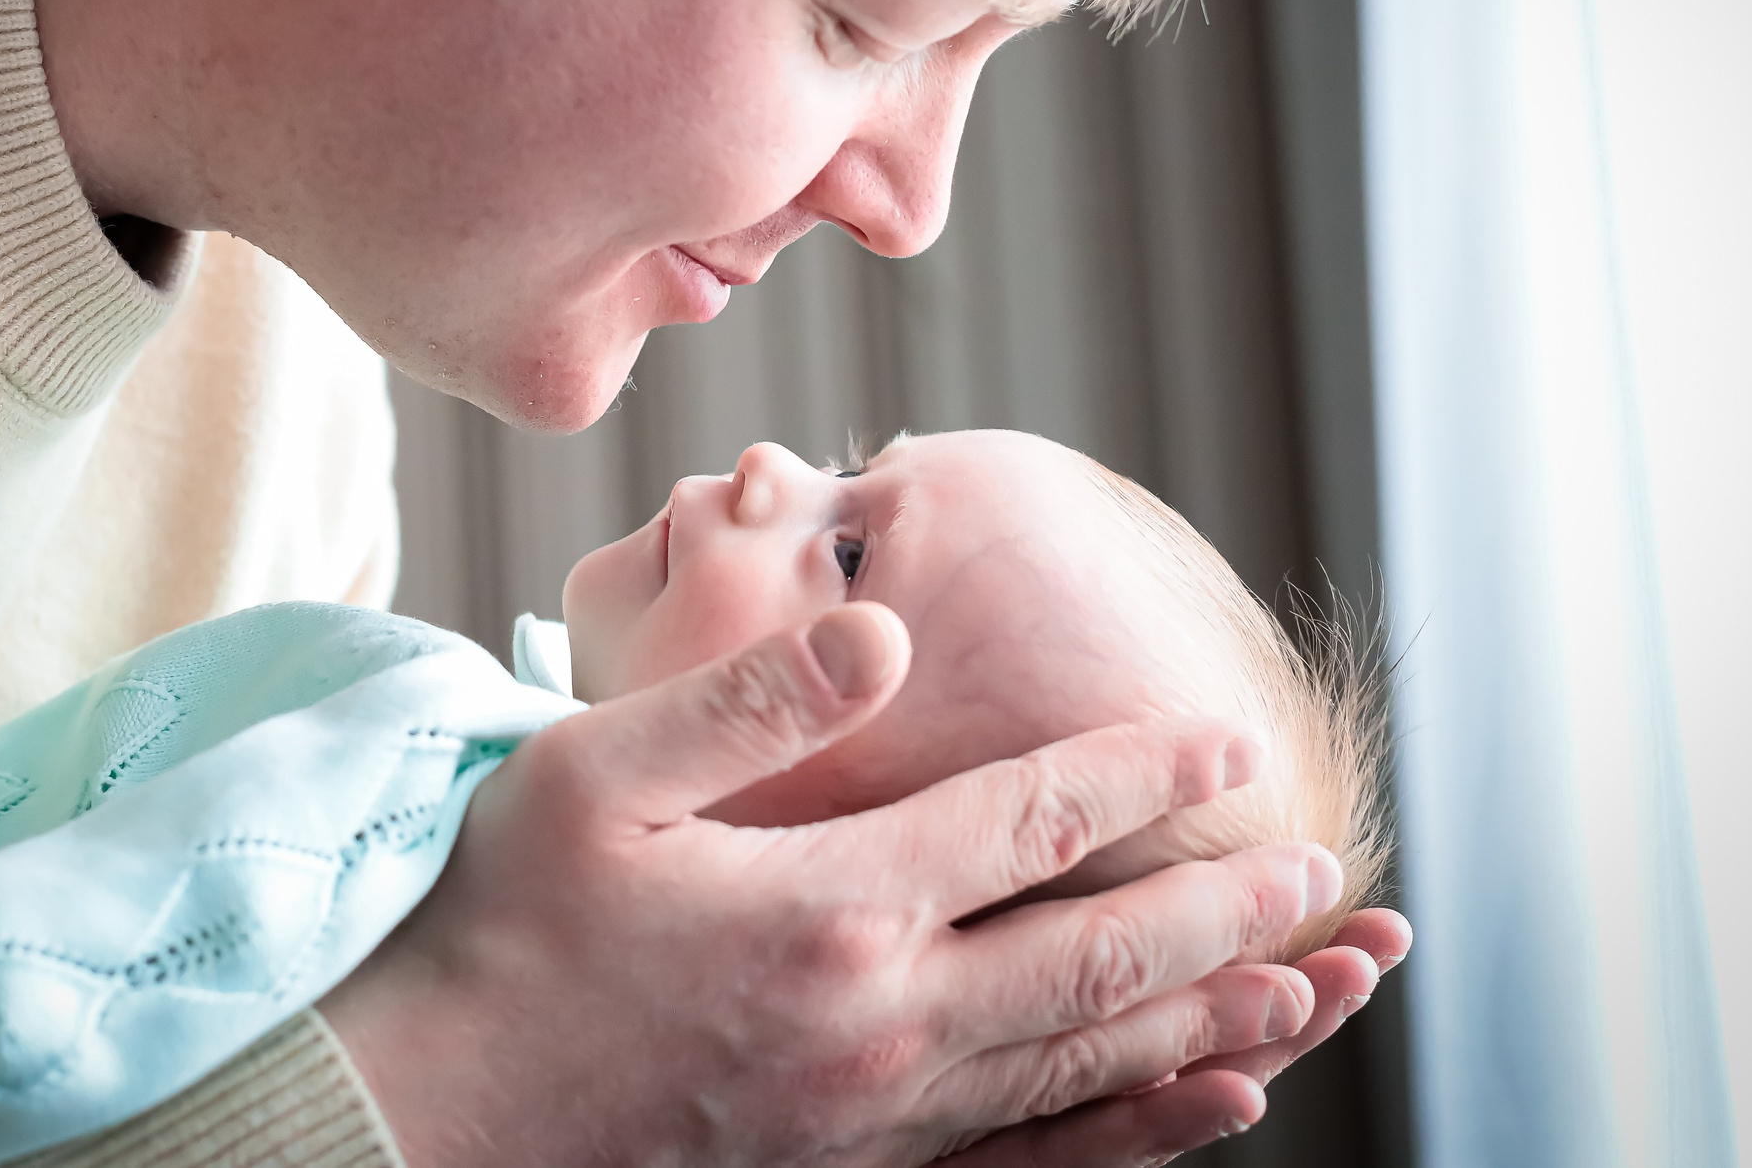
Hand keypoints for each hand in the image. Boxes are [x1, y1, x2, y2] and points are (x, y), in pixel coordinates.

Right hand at [320, 603, 1341, 1167]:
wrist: (425, 1113)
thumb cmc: (500, 923)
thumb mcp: (592, 773)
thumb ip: (748, 699)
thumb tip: (886, 635)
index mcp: (828, 910)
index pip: (1028, 828)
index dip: (1139, 778)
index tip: (1230, 743)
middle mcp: (881, 1025)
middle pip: (1101, 961)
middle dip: (1227, 913)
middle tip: (1326, 875)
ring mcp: (877, 1117)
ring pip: (1093, 1069)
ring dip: (1220, 1021)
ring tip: (1317, 985)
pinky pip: (1036, 1161)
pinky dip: (1138, 1131)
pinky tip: (1206, 1108)